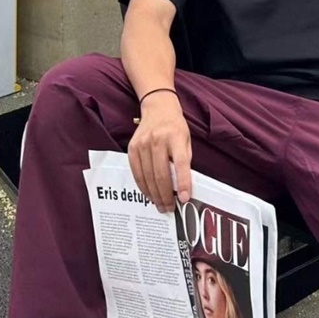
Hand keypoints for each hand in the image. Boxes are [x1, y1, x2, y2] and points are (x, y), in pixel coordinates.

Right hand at [127, 91, 191, 212]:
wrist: (158, 108)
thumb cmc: (175, 127)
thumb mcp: (186, 140)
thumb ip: (185, 161)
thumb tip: (183, 187)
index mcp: (175, 137)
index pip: (181, 164)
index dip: (183, 183)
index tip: (184, 199)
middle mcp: (157, 140)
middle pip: (161, 174)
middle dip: (166, 195)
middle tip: (170, 209)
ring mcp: (142, 144)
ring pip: (147, 176)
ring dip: (154, 194)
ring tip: (161, 205)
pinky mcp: (132, 148)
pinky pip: (137, 172)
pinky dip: (143, 186)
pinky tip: (149, 194)